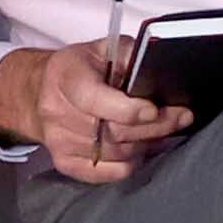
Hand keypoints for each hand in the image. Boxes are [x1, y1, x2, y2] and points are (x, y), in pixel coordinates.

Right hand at [0, 41, 190, 185]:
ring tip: (161, 130)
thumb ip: (132, 56)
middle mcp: (56, 110)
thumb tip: (162, 71)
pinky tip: (140, 147)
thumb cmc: (83, 69)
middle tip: (181, 117)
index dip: (127, 109)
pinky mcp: (63, 161)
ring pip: (114, 153)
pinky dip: (129, 163)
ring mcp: (57, 139)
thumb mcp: (106, 49)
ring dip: (146, 143)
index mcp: (66, 76)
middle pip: (112, 131)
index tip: (154, 110)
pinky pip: (105, 173)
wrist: (41, 91)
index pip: (94, 99)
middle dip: (155, 126)